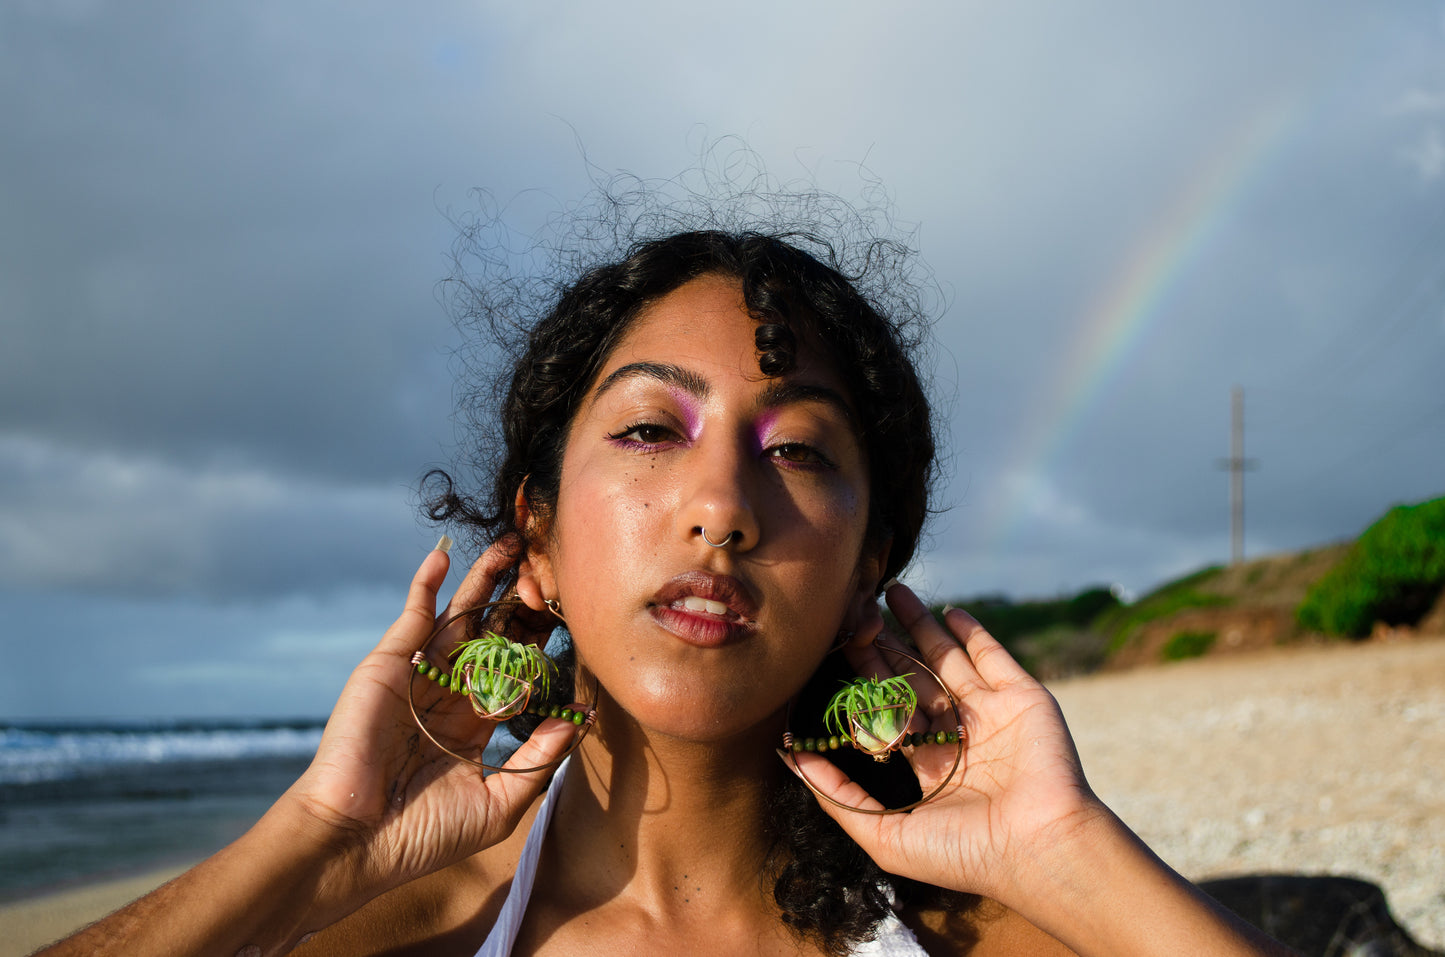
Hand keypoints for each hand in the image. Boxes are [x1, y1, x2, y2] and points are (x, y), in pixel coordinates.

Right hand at [279, 536, 581, 908]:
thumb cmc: (424, 835)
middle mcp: (451, 694)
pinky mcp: (388, 665)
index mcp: (476, 725)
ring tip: (511, 542)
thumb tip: (579, 717)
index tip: (574, 615)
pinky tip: (444, 555)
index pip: (518, 672)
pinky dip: (427, 583)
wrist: (356, 841)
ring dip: (484, 579)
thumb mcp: (498, 802)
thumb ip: (538, 758)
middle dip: (521, 602)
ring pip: (459, 616)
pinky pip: (412, 616)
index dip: (542, 644)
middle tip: (548, 564)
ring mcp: (419, 675)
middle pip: (494, 635)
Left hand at [785, 582, 1103, 903]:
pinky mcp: (1021, 696)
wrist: (1039, 846)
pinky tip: (947, 610)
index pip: (886, 714)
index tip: (832, 653)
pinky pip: (992, 656)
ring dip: (920, 624)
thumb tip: (789, 758)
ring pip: (946, 658)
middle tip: (854, 609)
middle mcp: (957, 737)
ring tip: (891, 590)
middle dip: (883, 645)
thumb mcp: (884, 835)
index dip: (860, 684)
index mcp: (928, 768)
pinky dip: (971, 631)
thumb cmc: (962, 852)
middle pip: (911, 678)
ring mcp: (990, 714)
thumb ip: (837, 796)